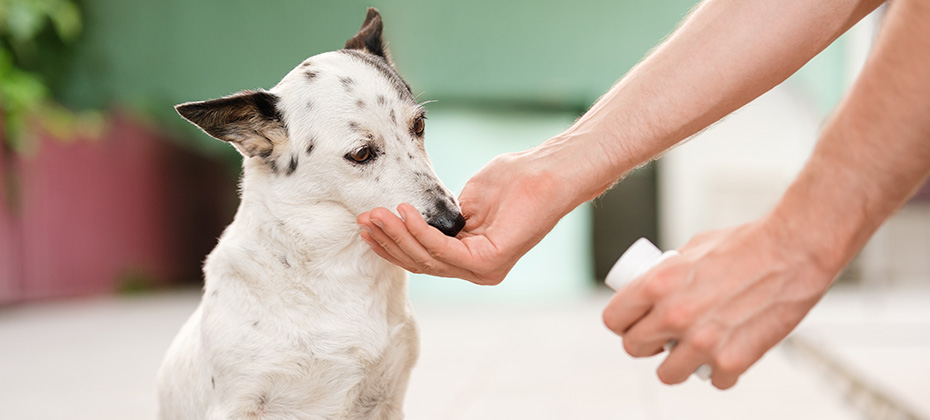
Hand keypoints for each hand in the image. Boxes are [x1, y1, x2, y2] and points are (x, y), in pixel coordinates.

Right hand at [357, 148, 580, 284]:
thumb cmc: (513, 181)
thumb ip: (442, 218)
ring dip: (397, 235)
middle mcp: (478, 271)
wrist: (545, 173)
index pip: (424, 260)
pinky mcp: (490, 261)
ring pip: (428, 258)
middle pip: (421, 263)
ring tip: (377, 215)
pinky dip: (420, 231)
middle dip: (388, 241)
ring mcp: (485, 270)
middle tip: (364, 220)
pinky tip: (404, 213)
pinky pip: (444, 249)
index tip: (368, 227)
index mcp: (472, 260)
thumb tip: (413, 220)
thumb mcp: (466, 202)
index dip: (393, 245)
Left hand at [602, 218, 835, 388]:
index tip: (632, 323)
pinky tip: (727, 354)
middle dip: (646, 344)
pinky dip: (721, 372)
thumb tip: (655, 287)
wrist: (794, 251)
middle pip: (633, 348)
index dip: (622, 322)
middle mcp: (673, 315)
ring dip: (678, 364)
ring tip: (691, 351)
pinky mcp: (733, 360)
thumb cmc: (748, 242)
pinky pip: (714, 381)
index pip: (614, 319)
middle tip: (661, 338)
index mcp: (657, 284)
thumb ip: (669, 271)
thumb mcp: (694, 248)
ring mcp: (702, 342)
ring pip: (667, 375)